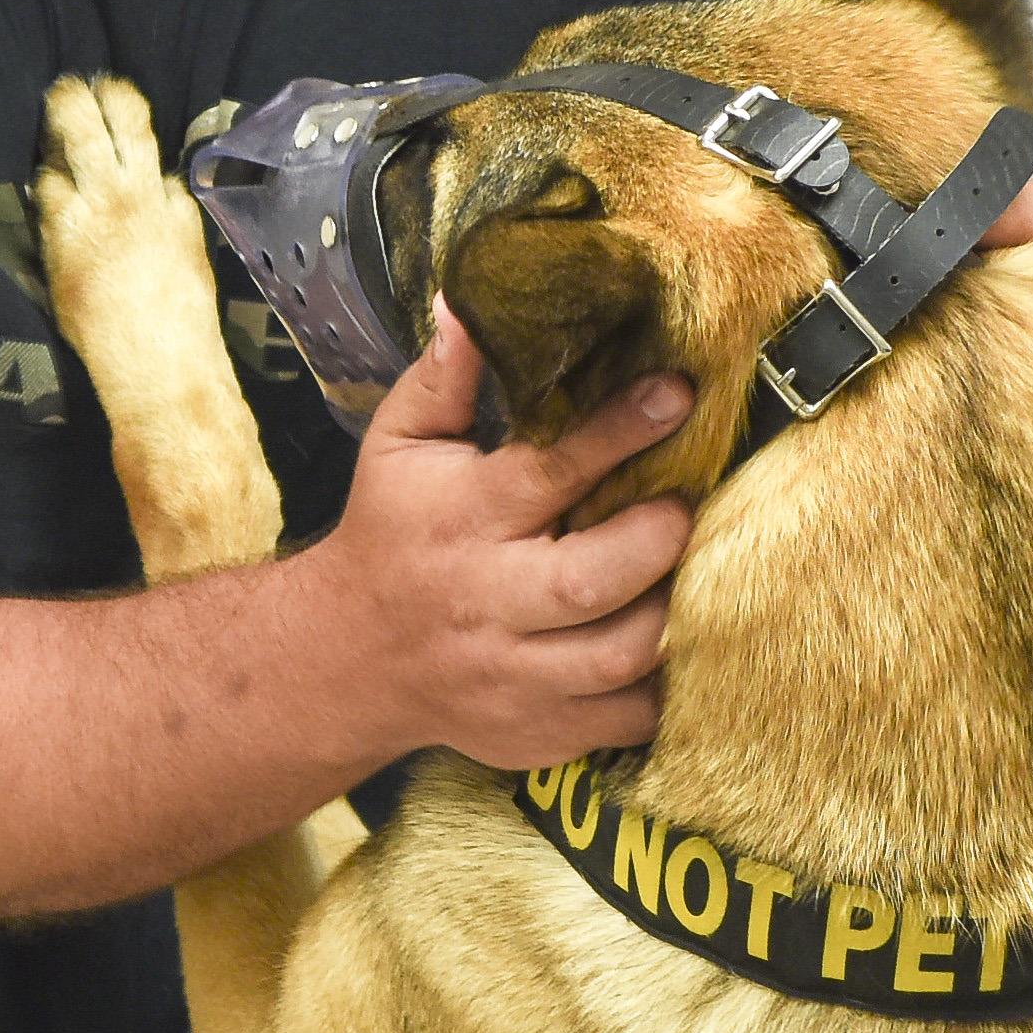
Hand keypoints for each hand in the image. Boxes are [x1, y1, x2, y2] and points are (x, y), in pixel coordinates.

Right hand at [303, 309, 697, 767]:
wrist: (346, 657)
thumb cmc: (391, 531)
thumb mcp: (400, 447)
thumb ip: (445, 380)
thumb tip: (469, 301)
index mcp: (460, 519)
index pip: (549, 472)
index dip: (620, 431)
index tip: (679, 393)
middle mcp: (487, 602)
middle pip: (590, 582)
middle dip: (655, 540)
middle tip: (684, 508)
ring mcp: (513, 677)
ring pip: (617, 658)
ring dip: (670, 613)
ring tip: (686, 573)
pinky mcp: (536, 732)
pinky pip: (623, 718)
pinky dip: (660, 686)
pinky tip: (671, 643)